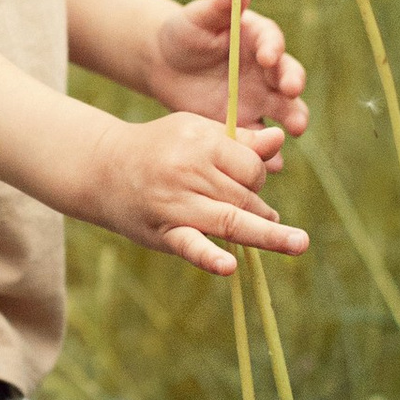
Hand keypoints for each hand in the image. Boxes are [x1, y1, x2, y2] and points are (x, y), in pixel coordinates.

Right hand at [91, 112, 309, 280]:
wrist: (103, 168)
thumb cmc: (160, 147)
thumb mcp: (197, 132)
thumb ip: (241, 140)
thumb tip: (281, 141)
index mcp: (200, 142)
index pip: (250, 166)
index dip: (259, 177)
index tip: (252, 183)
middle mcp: (188, 171)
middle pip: (244, 195)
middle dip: (259, 207)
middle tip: (267, 217)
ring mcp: (175, 203)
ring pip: (229, 219)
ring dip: (264, 233)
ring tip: (296, 242)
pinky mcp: (162, 231)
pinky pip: (189, 245)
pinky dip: (208, 257)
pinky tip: (228, 267)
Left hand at [141, 0, 308, 140]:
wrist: (164, 64)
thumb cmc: (183, 31)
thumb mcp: (198, 16)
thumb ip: (222, 1)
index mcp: (258, 37)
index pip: (272, 42)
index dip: (272, 49)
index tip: (266, 56)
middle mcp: (267, 69)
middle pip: (289, 78)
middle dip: (293, 86)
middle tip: (291, 94)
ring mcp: (260, 98)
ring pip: (285, 110)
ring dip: (293, 120)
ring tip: (292, 130)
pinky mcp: (246, 122)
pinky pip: (262, 138)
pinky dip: (268, 150)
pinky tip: (268, 161)